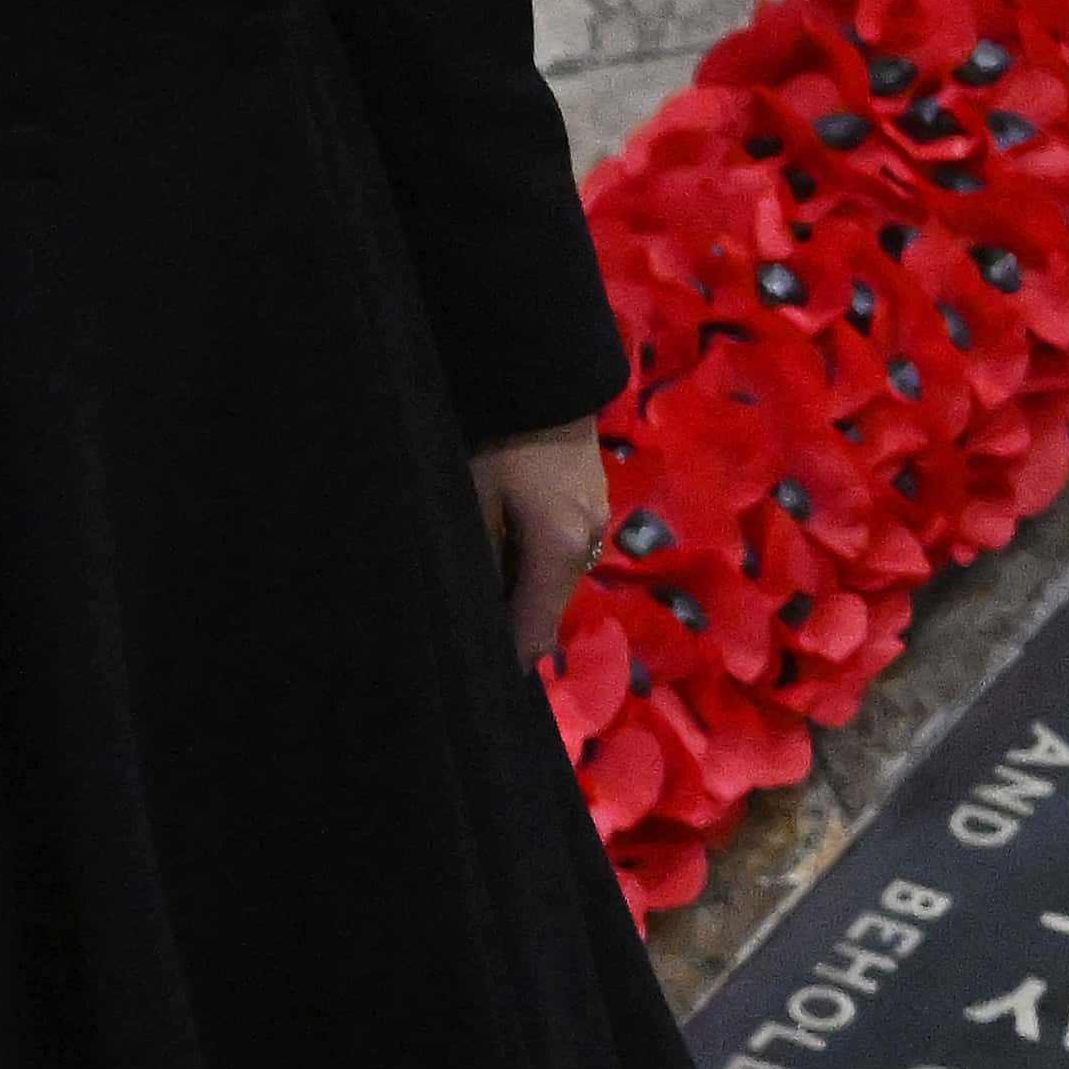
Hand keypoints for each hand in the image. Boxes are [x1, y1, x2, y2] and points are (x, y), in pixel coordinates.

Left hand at [474, 414, 611, 662]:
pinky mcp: (592, 508)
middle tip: (472, 648)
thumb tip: (474, 612)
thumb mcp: (475, 501)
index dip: (510, 661)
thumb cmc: (501, 441)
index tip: (483, 683)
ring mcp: (595, 526)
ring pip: (553, 584)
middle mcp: (587, 547)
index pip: (534, 630)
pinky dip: (534, 569)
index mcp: (559, 552)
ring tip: (481, 605)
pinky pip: (561, 557)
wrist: (546, 384)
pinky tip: (503, 561)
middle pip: (546, 611)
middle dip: (513, 631)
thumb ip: (480, 560)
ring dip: (522, 597)